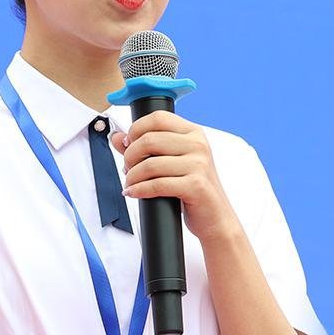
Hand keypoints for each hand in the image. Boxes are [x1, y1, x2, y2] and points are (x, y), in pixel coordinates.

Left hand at [112, 113, 236, 239]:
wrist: (215, 216)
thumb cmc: (193, 188)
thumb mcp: (171, 163)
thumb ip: (144, 148)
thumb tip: (118, 137)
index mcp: (194, 133)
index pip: (158, 118)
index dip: (136, 129)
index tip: (128, 144)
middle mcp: (198, 144)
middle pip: (149, 140)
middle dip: (130, 156)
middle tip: (128, 169)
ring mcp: (199, 164)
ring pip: (150, 164)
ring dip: (132, 176)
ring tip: (131, 184)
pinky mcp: (196, 185)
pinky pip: (157, 184)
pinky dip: (139, 190)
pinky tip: (134, 193)